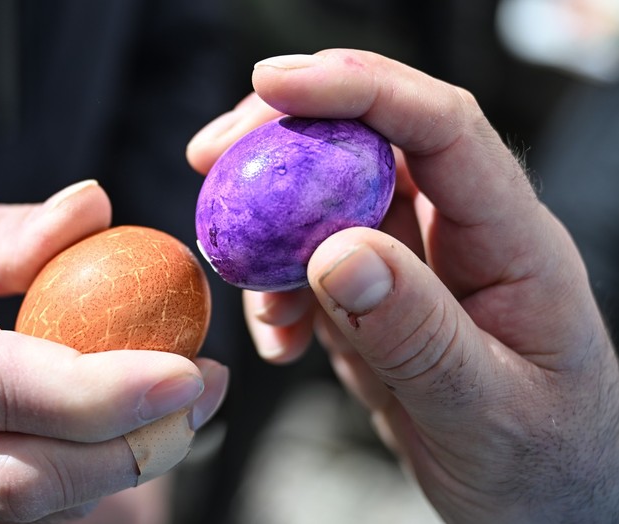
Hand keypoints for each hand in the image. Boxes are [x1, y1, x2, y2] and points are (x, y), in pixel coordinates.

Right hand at [0, 181, 226, 521]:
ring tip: (192, 400)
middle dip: (134, 444)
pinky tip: (139, 424)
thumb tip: (98, 208)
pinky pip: (30, 510)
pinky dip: (98, 474)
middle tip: (208, 386)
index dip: (94, 392)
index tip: (185, 370)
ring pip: (32, 508)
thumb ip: (10, 232)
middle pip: (20, 477)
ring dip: (130, 462)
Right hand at [187, 50, 618, 521]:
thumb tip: (338, 254)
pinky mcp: (375, 297)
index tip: (275, 83)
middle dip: (283, 137)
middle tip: (211, 158)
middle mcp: (457, 233)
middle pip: (366, 144)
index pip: (440, 128)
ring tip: (248, 285)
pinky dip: (275, 290)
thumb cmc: (542, 459)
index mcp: (511, 239)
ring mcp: (412, 262)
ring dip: (268, 228)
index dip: (358, 90)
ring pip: (325, 201)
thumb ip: (417, 332)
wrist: (539, 503)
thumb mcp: (486, 408)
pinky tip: (278, 337)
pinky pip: (309, 265)